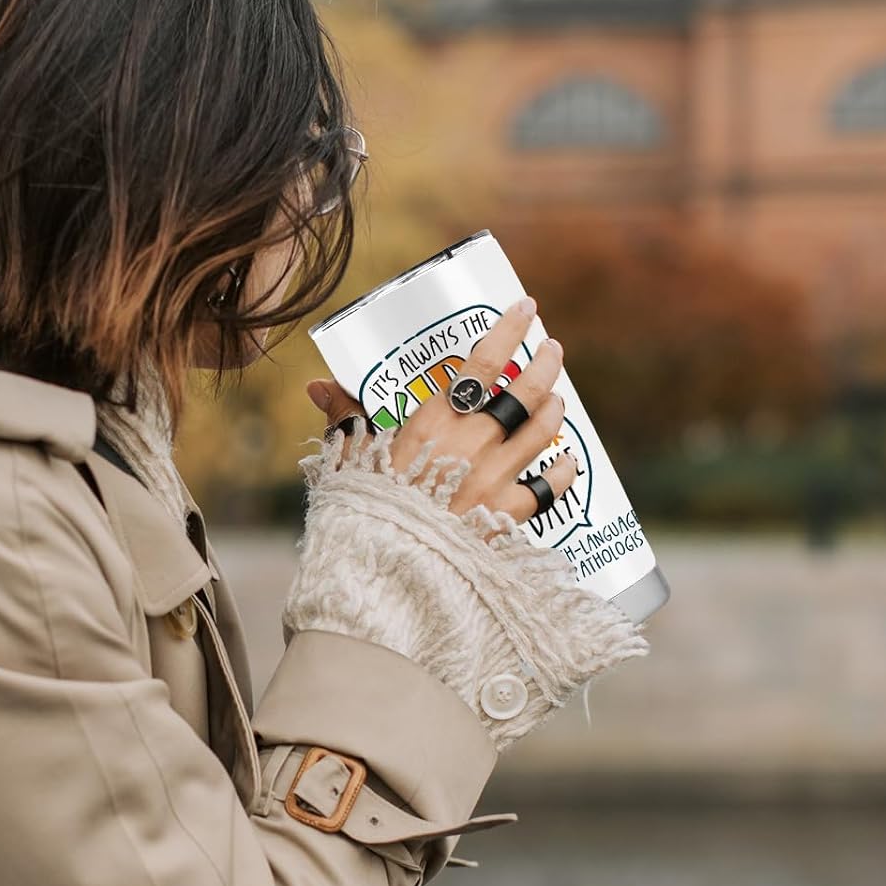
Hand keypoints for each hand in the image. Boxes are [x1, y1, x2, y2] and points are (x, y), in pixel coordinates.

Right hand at [306, 295, 578, 536]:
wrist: (383, 576)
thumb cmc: (361, 514)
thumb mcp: (348, 459)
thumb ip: (344, 417)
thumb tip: (318, 385)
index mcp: (432, 425)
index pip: (483, 364)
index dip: (509, 331)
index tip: (526, 309)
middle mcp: (471, 447)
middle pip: (523, 394)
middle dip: (544, 366)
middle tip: (552, 350)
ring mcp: (493, 483)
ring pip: (540, 433)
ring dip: (553, 409)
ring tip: (557, 397)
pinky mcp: (505, 519)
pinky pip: (547, 489)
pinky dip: (561, 471)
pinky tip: (566, 461)